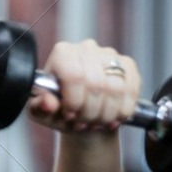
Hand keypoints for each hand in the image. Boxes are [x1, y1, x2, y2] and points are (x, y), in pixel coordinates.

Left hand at [26, 38, 140, 134]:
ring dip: (106, 114)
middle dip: (90, 112)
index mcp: (62, 54)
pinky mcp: (128, 65)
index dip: (74, 101)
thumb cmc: (59, 110)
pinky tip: (112, 118)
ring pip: (116, 88)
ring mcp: (109, 54)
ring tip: (96, 123)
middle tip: (82, 123)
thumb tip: (48, 103)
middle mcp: (86, 48)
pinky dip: (123, 110)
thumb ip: (39, 107)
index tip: (70, 115)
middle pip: (96, 84)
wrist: (82, 114)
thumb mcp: (42, 112)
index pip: (74, 76)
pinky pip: (132, 89)